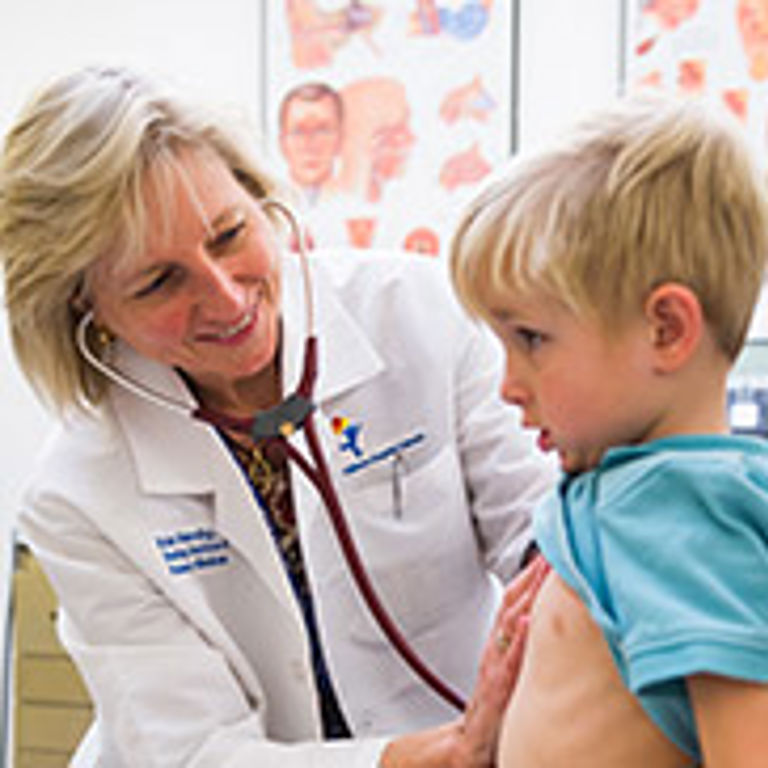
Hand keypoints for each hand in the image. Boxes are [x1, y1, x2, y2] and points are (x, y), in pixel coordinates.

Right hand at [379, 556, 548, 767]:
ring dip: (527, 597)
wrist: (470, 745)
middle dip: (532, 577)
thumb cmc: (494, 707)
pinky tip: (526, 623)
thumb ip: (523, 646)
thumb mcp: (509, 669)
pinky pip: (509, 662)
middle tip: (551, 552)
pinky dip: (517, 641)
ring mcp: (496, 667)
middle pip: (513, 604)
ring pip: (510, 624)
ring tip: (543, 574)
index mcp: (500, 643)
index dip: (530, 576)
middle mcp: (496, 649)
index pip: (513, 601)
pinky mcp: (498, 690)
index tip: (547, 553)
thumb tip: (542, 623)